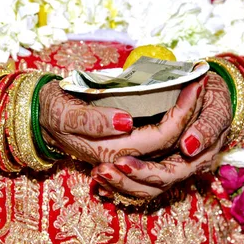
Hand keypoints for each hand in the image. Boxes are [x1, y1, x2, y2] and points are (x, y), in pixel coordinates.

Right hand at [39, 79, 204, 163]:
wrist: (41, 119)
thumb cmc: (53, 111)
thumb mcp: (64, 113)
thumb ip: (92, 121)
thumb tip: (126, 122)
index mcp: (110, 152)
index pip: (159, 137)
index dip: (181, 113)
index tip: (194, 84)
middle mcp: (122, 160)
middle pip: (171, 144)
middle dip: (191, 113)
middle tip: (202, 83)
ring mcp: (126, 157)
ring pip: (170, 152)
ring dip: (188, 124)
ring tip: (199, 94)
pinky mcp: (127, 149)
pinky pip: (160, 149)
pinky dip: (177, 132)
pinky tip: (186, 110)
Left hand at [91, 72, 231, 198]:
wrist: (211, 93)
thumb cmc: (214, 98)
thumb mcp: (217, 107)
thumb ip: (208, 126)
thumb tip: (189, 146)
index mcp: (198, 159)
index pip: (168, 174)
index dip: (144, 171)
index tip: (121, 161)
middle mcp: (182, 168)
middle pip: (151, 187)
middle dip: (125, 180)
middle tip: (101, 168)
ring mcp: (169, 167)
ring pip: (142, 190)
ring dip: (118, 184)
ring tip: (97, 173)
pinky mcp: (156, 163)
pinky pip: (137, 184)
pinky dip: (117, 184)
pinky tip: (100, 180)